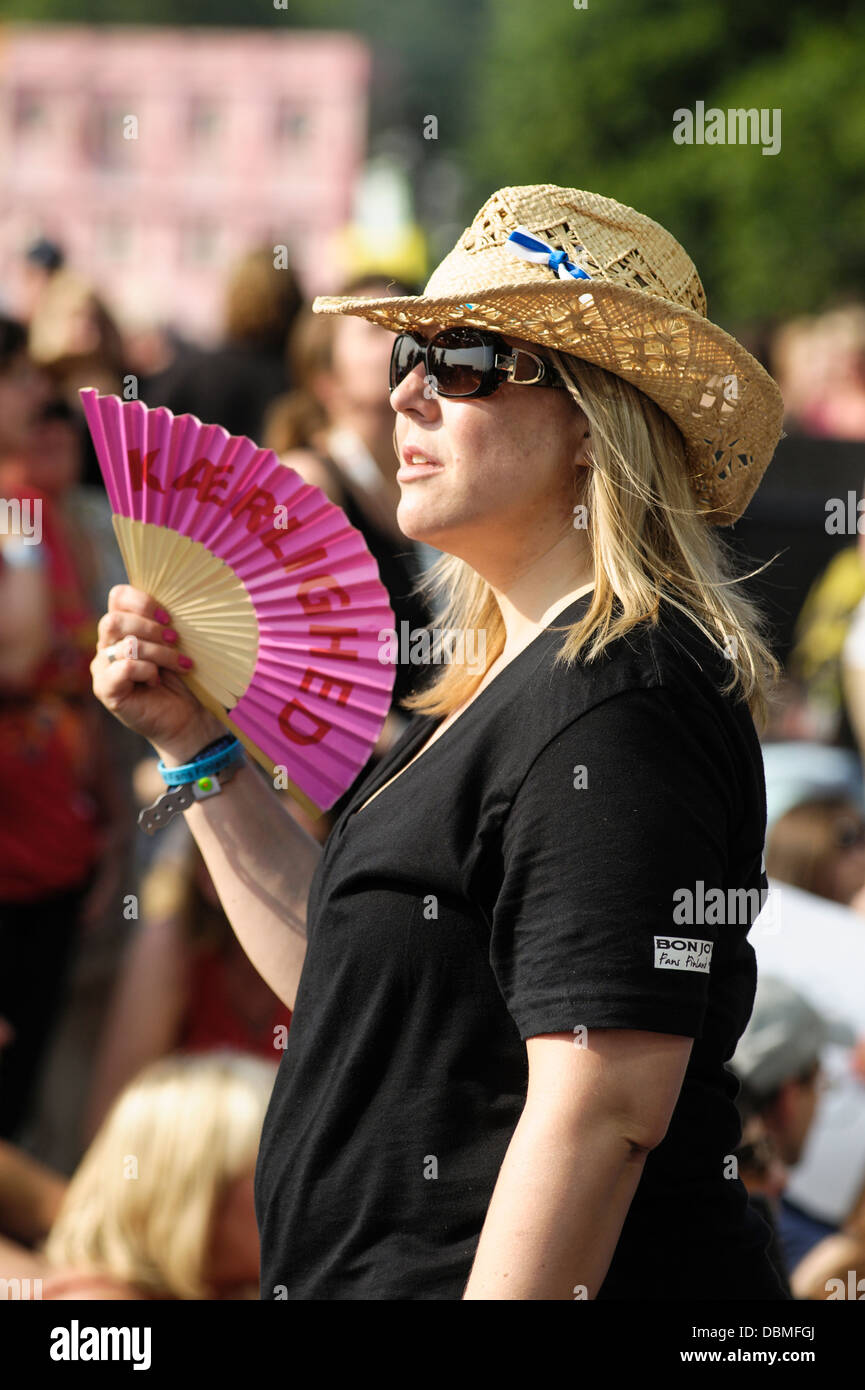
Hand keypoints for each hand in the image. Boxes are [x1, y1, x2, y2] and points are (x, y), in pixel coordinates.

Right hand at [91, 584, 223, 762]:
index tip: (169, 616)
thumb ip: (165, 622)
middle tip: (175, 640)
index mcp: (122, 628)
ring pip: (125, 644)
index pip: (118, 596)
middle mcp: (106, 645)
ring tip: (179, 665)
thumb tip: (176, 598)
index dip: (142, 600)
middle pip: (114, 619)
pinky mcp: (106, 690)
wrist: (188, 718)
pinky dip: (148, 671)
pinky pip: (124, 667)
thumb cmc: (183, 679)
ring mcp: (103, 668)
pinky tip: (158, 681)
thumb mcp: (176, 644)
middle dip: (150, 627)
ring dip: (159, 652)